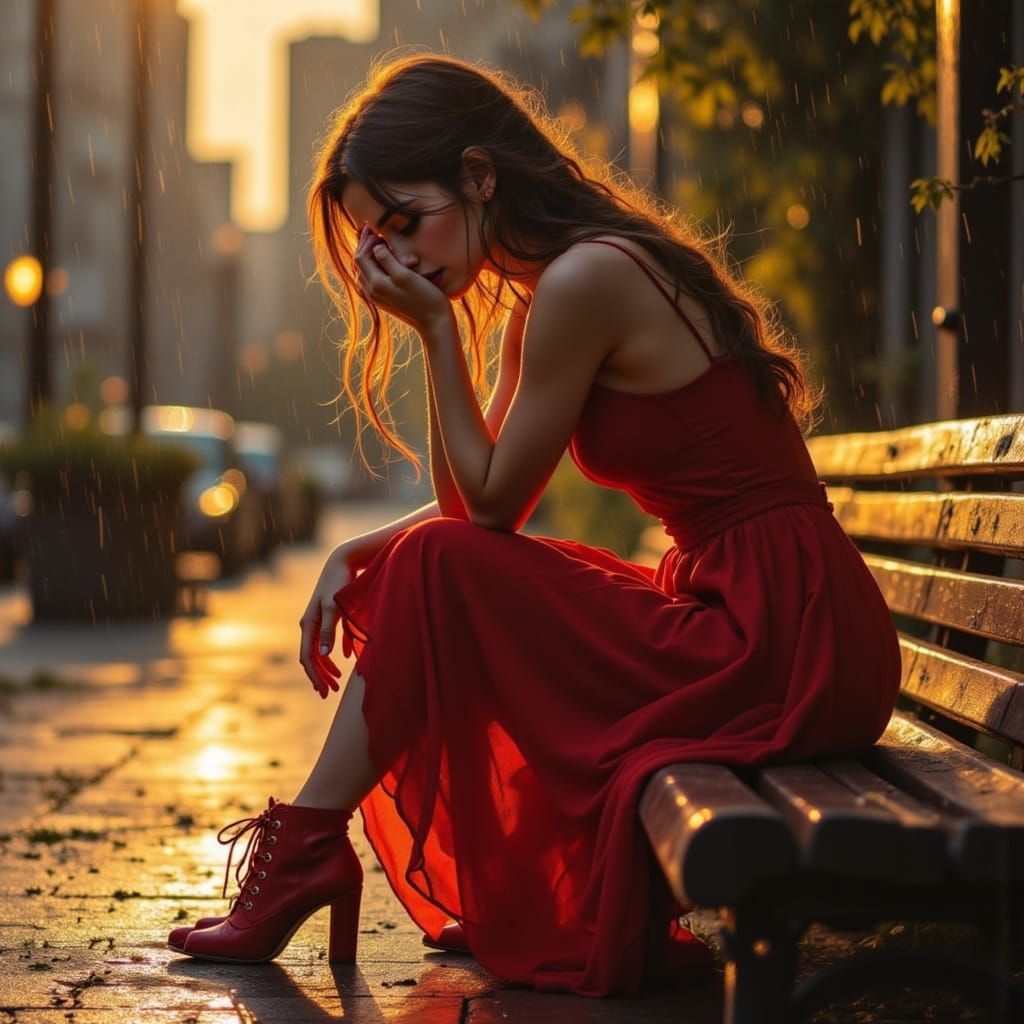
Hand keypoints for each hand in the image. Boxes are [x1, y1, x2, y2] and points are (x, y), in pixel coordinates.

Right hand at [299, 542, 360, 698]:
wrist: (342, 562)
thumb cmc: (338, 583)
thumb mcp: (335, 606)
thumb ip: (330, 629)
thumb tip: (324, 654)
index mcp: (308, 624)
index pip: (307, 656)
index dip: (315, 675)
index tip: (324, 691)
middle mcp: (310, 624)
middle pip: (311, 657)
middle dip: (319, 676)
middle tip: (329, 694)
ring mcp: (318, 621)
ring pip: (319, 651)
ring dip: (326, 668)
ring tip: (335, 683)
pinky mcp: (328, 617)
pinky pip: (327, 641)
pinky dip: (334, 654)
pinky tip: (343, 662)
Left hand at [353, 223, 451, 333]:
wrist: (435, 324)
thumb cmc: (425, 298)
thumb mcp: (405, 275)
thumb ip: (387, 259)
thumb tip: (376, 247)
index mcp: (375, 284)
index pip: (361, 256)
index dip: (367, 240)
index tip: (377, 228)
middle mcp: (372, 292)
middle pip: (360, 263)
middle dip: (366, 246)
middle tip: (373, 230)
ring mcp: (378, 297)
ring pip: (365, 271)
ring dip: (370, 255)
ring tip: (378, 241)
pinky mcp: (386, 300)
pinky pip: (373, 279)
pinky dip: (375, 265)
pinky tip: (384, 259)